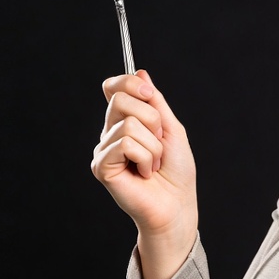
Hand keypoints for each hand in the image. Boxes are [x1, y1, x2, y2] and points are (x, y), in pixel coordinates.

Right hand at [91, 69, 198, 278]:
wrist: (177, 206)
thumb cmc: (177, 173)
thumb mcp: (171, 129)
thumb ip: (155, 102)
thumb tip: (140, 71)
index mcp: (125, 121)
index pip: (114, 87)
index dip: (130, 83)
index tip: (149, 92)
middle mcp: (110, 133)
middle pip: (121, 99)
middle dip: (153, 119)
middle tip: (160, 143)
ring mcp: (104, 150)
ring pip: (129, 124)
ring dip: (154, 146)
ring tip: (154, 164)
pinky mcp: (101, 167)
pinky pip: (126, 144)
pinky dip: (146, 157)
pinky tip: (146, 173)